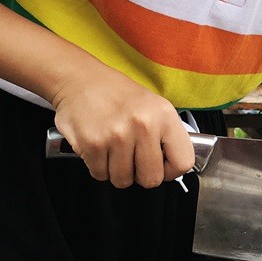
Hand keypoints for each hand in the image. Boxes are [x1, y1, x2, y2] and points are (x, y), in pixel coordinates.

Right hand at [50, 62, 193, 188]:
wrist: (79, 79)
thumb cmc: (117, 94)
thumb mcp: (153, 106)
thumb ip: (166, 135)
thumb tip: (173, 167)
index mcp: (164, 115)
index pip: (183, 162)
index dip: (170, 171)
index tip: (161, 165)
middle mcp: (143, 125)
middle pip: (151, 179)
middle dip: (140, 174)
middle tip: (133, 158)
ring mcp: (117, 136)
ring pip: (123, 180)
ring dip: (117, 170)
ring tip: (114, 149)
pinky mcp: (93, 144)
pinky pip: (100, 174)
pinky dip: (98, 166)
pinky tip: (100, 147)